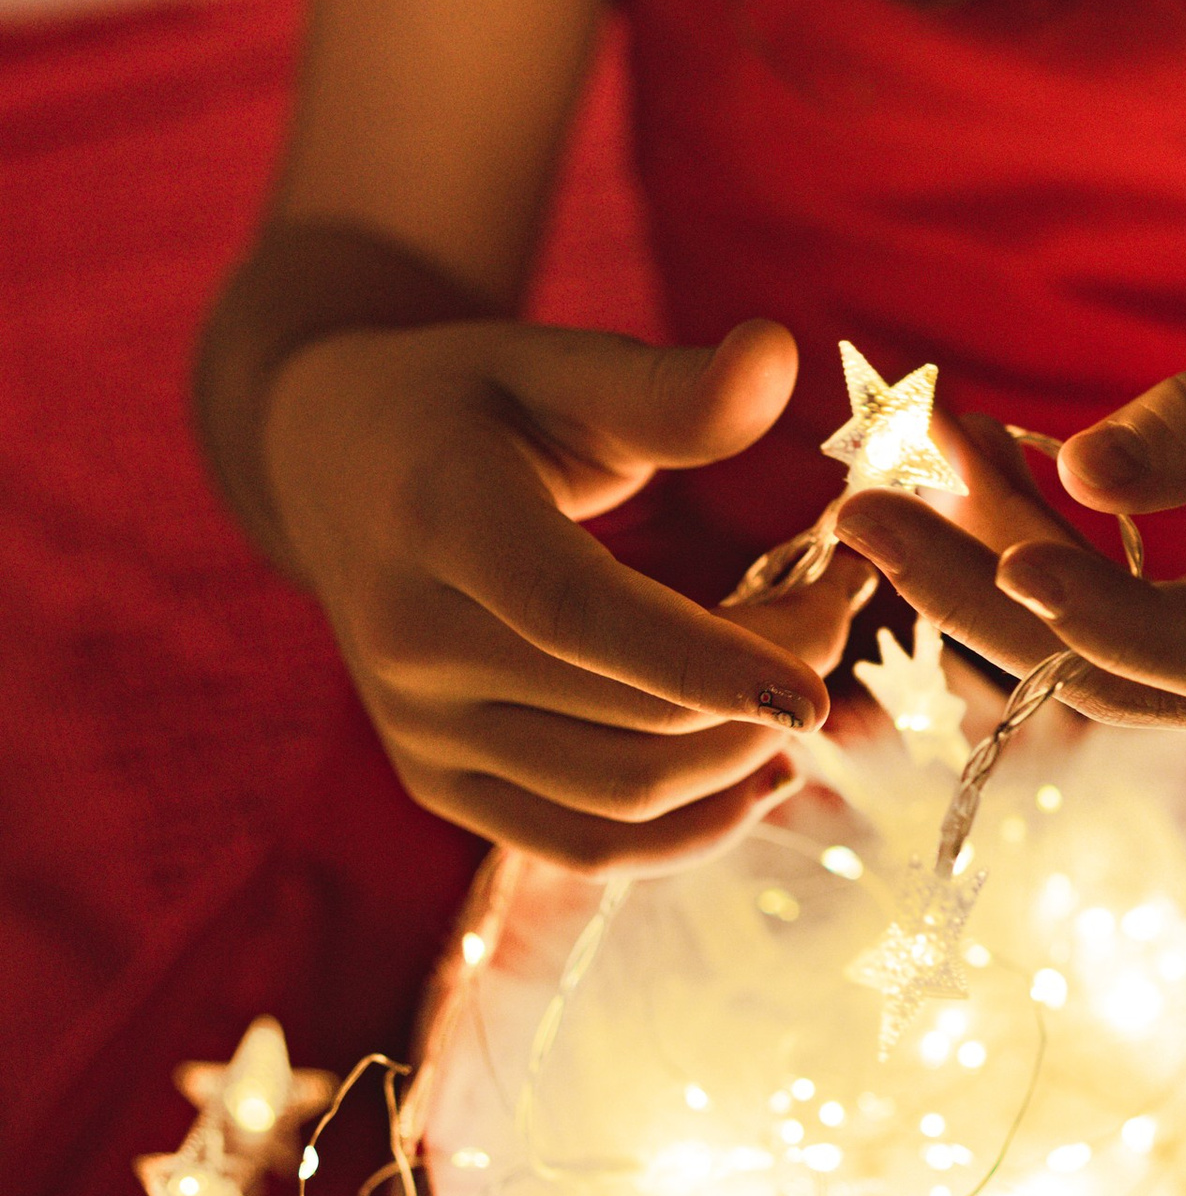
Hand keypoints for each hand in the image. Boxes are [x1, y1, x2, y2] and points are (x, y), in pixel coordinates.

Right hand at [263, 316, 860, 865]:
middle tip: (838, 609)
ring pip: (619, 796)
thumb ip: (671, 386)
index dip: (705, 657)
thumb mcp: (560, 365)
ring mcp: (419, 728)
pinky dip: (687, 828)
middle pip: (625, 714)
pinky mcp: (438, 782)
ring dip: (740, 755)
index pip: (579, 614)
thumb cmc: (474, 401)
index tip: (817, 681)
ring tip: (807, 680)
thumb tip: (779, 351)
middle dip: (763, 682)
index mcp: (442, 520)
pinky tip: (762, 771)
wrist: (336, 464)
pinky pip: (582, 843)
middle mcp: (413, 642)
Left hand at [843, 323, 1185, 763]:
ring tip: (911, 459)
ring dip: (993, 568)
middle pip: (1125, 677)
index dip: (1115, 619)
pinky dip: (1042, 571)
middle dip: (980, 592)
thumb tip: (1077, 463)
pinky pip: (1120, 650)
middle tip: (859, 503)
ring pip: (1103, 665)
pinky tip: (981, 480)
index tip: (1011, 552)